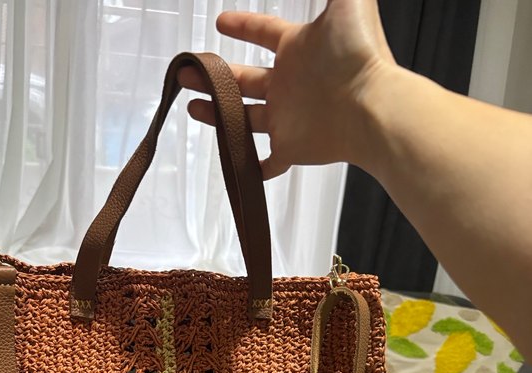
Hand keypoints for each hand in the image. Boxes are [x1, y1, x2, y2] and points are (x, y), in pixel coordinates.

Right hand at [179, 1, 395, 177]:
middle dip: (213, 76)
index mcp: (298, 49)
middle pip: (244, 80)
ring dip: (218, 114)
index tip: (221, 23)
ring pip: (244, 118)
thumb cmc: (361, 55)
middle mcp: (290, 83)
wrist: (372, 108)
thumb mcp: (347, 0)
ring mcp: (288, 118)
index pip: (264, 33)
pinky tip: (235, 163)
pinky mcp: (290, 148)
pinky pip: (267, 163)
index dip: (243, 27)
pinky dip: (251, 167)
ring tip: (191, 107)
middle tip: (187, 73)